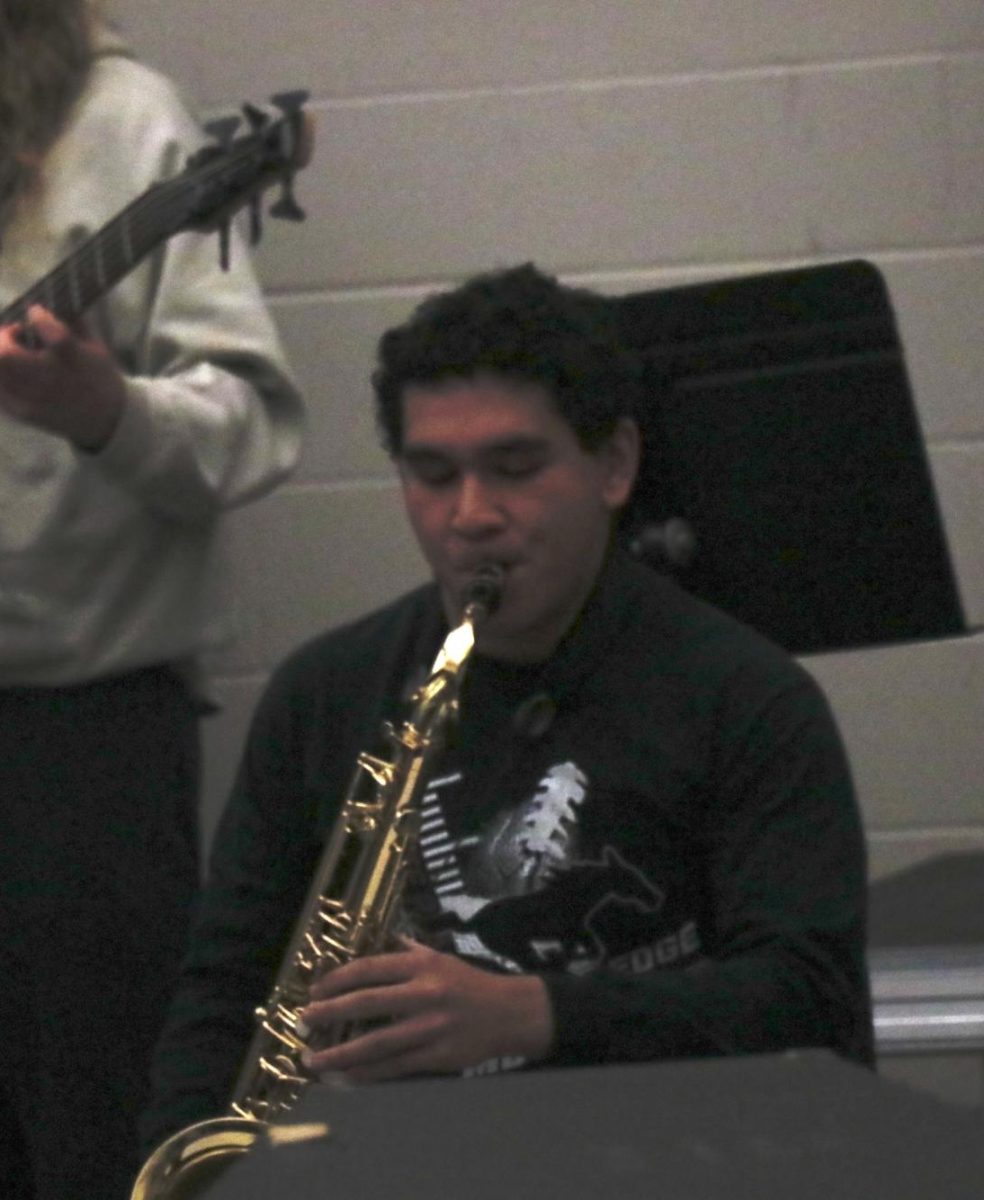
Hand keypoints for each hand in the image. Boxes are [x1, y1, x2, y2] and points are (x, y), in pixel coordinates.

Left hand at [0, 304, 126, 450]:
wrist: (105, 419)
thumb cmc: (98, 377)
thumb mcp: (95, 347)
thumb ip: (72, 324)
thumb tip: (44, 304)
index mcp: (76, 361)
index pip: (55, 336)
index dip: (39, 318)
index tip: (36, 313)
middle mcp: (52, 381)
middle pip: (6, 355)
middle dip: (3, 338)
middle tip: (14, 334)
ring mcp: (33, 399)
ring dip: (2, 354)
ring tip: (13, 352)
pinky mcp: (23, 412)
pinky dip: (2, 375)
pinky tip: (13, 372)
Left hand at [298, 939, 553, 1083]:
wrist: (511, 1012)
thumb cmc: (471, 983)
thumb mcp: (441, 958)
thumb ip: (409, 951)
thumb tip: (380, 939)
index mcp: (422, 965)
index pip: (370, 968)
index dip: (338, 979)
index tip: (316, 991)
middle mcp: (424, 993)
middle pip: (367, 1003)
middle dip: (329, 1012)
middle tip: (303, 1021)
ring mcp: (431, 1027)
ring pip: (376, 1042)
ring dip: (340, 1053)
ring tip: (313, 1060)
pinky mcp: (438, 1056)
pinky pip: (395, 1067)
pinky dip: (367, 1075)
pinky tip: (345, 1079)